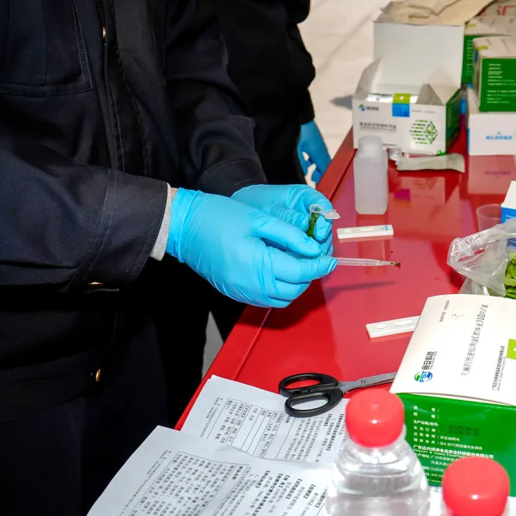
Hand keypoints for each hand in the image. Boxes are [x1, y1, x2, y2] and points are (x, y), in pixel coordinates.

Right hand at [167, 189, 335, 307]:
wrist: (184, 226)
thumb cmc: (217, 216)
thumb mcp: (259, 219)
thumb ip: (290, 235)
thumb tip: (313, 249)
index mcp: (258, 264)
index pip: (301, 272)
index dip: (320, 266)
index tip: (331, 259)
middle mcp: (251, 284)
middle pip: (294, 289)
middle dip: (310, 276)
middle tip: (316, 258)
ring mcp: (242, 292)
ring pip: (282, 298)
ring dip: (295, 284)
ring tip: (299, 263)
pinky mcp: (235, 293)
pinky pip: (266, 298)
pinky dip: (280, 288)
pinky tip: (280, 270)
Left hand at [297, 121, 330, 183]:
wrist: (296, 114)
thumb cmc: (298, 131)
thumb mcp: (296, 150)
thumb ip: (301, 164)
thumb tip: (304, 175)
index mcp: (319, 154)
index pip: (325, 171)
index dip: (323, 180)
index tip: (319, 187)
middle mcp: (323, 150)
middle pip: (325, 167)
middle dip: (320, 175)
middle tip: (314, 182)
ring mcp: (320, 145)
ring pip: (322, 161)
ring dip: (317, 168)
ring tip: (311, 174)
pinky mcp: (316, 141)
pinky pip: (319, 155)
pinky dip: (314, 161)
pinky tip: (307, 161)